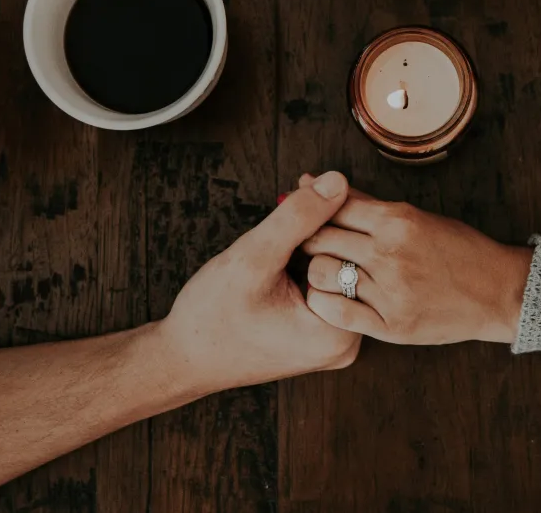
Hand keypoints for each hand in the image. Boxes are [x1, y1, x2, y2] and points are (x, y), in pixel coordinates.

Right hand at [152, 171, 361, 395]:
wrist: (184, 359)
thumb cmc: (211, 317)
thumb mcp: (253, 258)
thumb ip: (298, 218)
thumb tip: (338, 181)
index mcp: (339, 332)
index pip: (357, 254)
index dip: (334, 211)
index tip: (308, 183)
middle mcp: (346, 342)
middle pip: (351, 261)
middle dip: (327, 220)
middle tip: (302, 185)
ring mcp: (334, 340)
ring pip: (338, 269)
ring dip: (318, 235)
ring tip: (293, 206)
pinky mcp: (320, 335)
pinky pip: (327, 284)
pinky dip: (311, 256)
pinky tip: (291, 236)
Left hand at [298, 180, 532, 344]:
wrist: (496, 291)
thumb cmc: (457, 249)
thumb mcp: (415, 216)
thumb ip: (365, 203)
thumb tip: (316, 181)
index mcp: (397, 220)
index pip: (333, 207)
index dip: (310, 209)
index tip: (302, 214)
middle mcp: (390, 253)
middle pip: (320, 238)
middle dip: (306, 238)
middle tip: (305, 244)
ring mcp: (390, 291)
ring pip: (322, 274)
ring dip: (315, 270)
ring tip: (323, 271)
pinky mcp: (391, 325)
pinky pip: (336, 312)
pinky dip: (324, 303)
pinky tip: (330, 297)